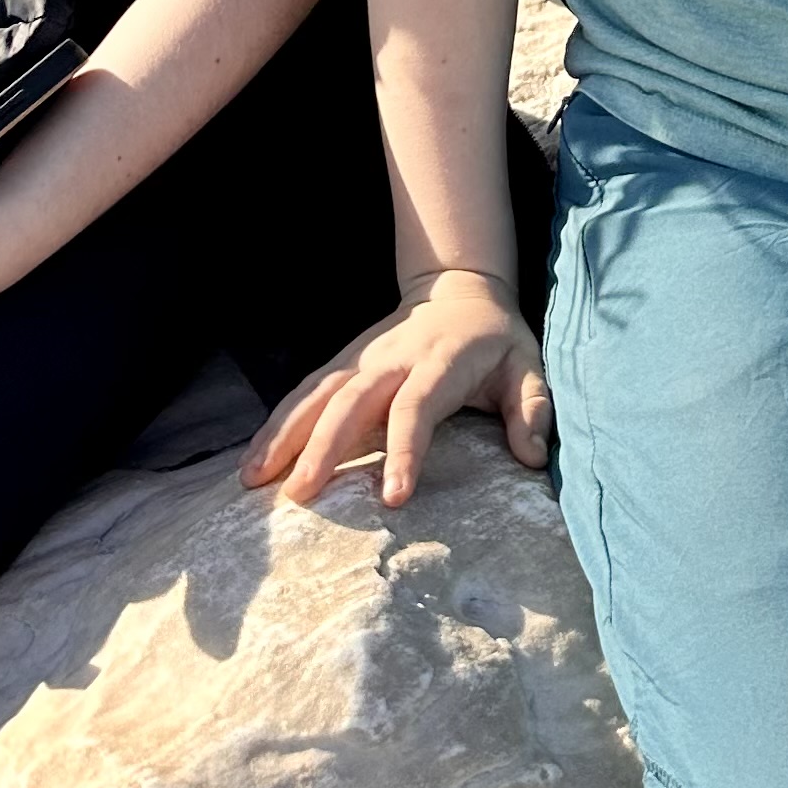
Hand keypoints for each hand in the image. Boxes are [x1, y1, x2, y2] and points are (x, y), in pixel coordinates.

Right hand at [243, 270, 551, 508]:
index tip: (393, 497)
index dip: (404, 450)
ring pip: (317, 394)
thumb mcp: (528, 367)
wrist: (459, 289)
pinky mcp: (343, 363)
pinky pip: (306, 393)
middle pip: (352, 402)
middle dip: (324, 447)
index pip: (416, 408)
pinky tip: (253, 459)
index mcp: (439, 364)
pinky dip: (277, 423)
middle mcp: (392, 360)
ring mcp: (361, 359)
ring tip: (253, 478)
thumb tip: (534, 457)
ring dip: (284, 433)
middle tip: (299, 494)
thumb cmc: (496, 341)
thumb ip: (533, 410)